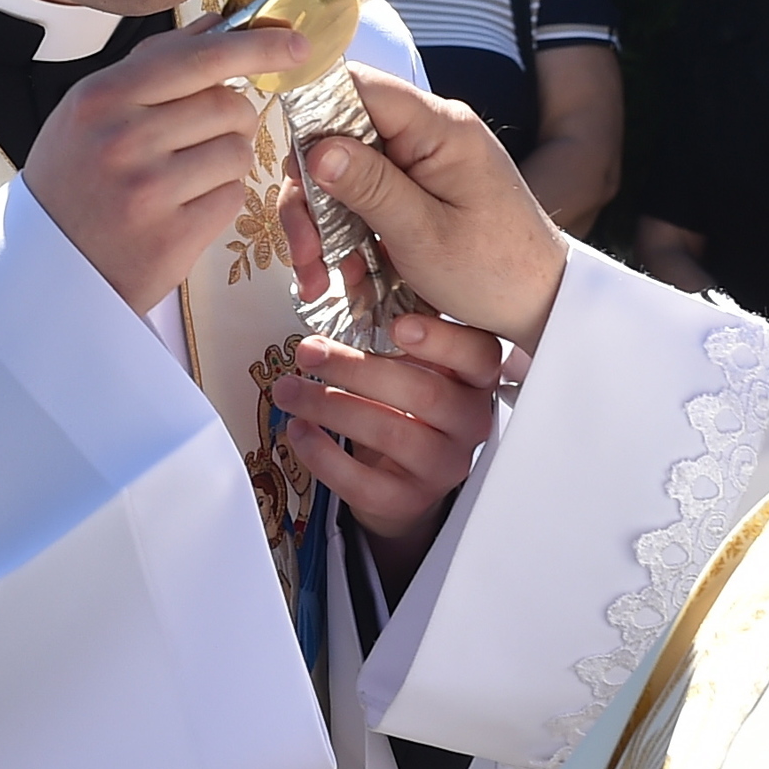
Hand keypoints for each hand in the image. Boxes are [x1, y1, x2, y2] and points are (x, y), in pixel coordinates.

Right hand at [23, 25, 306, 312]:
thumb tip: (216, 23)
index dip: (257, 45)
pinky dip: (219, 198)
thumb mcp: (91, 111)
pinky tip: (184, 206)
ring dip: (226, 160)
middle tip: (203, 138)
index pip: (199, 57)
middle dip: (233, 118)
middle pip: (228, 105)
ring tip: (186, 176)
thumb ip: (152, 64)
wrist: (48, 265)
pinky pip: (232, 196)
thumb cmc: (75, 180)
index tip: (295, 41)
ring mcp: (148, 189)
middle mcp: (122, 139)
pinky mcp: (172, 235)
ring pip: (237, 151)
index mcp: (101, 97)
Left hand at [272, 313, 503, 580]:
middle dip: (358, 370)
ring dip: (332, 407)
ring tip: (288, 388)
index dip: (442, 340)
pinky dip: (324, 456)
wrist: (404, 476)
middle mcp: (469, 423)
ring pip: (393, 436)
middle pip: (425, 395)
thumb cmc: (403, 400)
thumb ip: (389, 317)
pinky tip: (297, 429)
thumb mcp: (408, 359)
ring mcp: (442, 466)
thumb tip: (349, 268)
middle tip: (308, 350)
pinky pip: (365, 482)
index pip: (480, 356)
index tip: (397, 324)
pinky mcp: (407, 500)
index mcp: (475, 379)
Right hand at [277, 71, 568, 354]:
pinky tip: (341, 278)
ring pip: (342, 175)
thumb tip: (316, 148)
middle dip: (310, 196)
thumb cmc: (496, 271)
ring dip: (322, 227)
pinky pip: (363, 200)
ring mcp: (420, 162)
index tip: (286, 163)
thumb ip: (371, 187)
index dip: (312, 113)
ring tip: (318, 280)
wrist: (542, 303)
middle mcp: (428, 134)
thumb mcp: (425, 235)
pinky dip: (345, 237)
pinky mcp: (415, 191)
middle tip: (304, 253)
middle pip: (339, 137)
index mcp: (439, 128)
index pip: (357, 86)